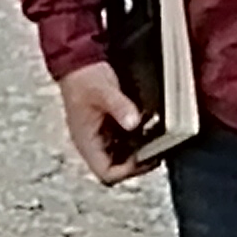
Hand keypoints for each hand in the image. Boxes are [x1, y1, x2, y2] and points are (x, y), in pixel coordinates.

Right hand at [55, 62, 150, 185]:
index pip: (106, 173)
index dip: (126, 170)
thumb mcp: (103, 91)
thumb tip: (133, 122)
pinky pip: (126, 143)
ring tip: (156, 140)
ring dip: (139, 151)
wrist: (80, 62)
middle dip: (137, 162)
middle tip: (156, 150)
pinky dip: (138, 140)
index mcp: (86, 142)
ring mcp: (102, 136)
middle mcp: (93, 144)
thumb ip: (119, 106)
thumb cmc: (84, 78)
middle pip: (117, 169)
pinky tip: (148, 128)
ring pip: (123, 157)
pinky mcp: (109, 127)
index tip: (143, 156)